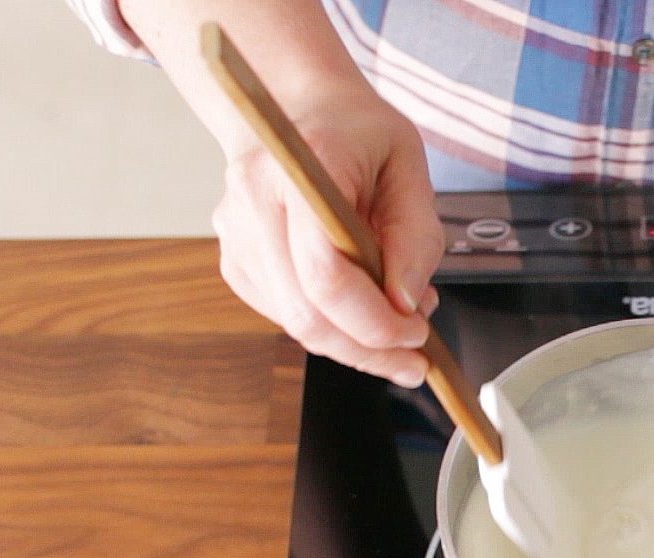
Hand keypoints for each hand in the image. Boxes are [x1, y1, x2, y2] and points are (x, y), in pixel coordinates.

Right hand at [213, 87, 442, 386]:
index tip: (418, 334)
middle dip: (369, 350)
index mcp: (298, 168)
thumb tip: (405, 304)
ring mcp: (235, 235)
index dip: (376, 323)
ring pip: (296, 324)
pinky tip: (359, 302)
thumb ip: (415, 236)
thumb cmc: (358, 132)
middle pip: (307, 315)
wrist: (293, 105)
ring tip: (397, 317)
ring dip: (354, 342)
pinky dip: (330, 325)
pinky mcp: (235, 260)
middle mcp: (252, 202)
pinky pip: (287, 315)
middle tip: (415, 356)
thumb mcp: (409, 166)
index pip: (326, 276)